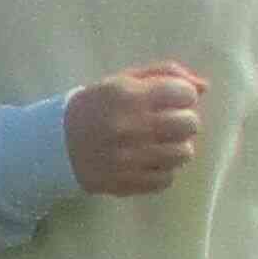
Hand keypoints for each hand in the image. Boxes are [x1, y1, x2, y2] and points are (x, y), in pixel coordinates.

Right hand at [64, 60, 207, 197]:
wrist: (53, 144)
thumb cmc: (96, 106)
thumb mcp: (124, 80)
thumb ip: (166, 75)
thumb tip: (204, 88)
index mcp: (129, 96)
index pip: (185, 94)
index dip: (183, 96)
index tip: (171, 100)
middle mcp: (130, 127)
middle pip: (190, 125)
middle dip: (184, 122)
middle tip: (168, 124)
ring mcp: (128, 159)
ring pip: (183, 154)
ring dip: (176, 148)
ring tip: (159, 144)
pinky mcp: (125, 183)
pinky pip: (166, 179)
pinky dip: (162, 171)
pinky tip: (148, 162)